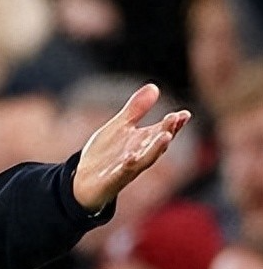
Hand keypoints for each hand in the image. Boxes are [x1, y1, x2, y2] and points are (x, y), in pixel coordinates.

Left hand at [72, 83, 190, 211]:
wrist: (83, 181)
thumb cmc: (105, 153)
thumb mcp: (119, 127)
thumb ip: (136, 109)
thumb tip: (154, 86)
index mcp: (143, 142)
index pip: (162, 130)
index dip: (174, 123)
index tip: (184, 114)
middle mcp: (139, 155)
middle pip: (156, 143)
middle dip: (167, 131)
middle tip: (175, 119)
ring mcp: (127, 169)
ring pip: (145, 159)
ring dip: (156, 148)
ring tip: (165, 136)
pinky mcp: (112, 180)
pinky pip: (122, 173)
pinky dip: (128, 165)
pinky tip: (130, 158)